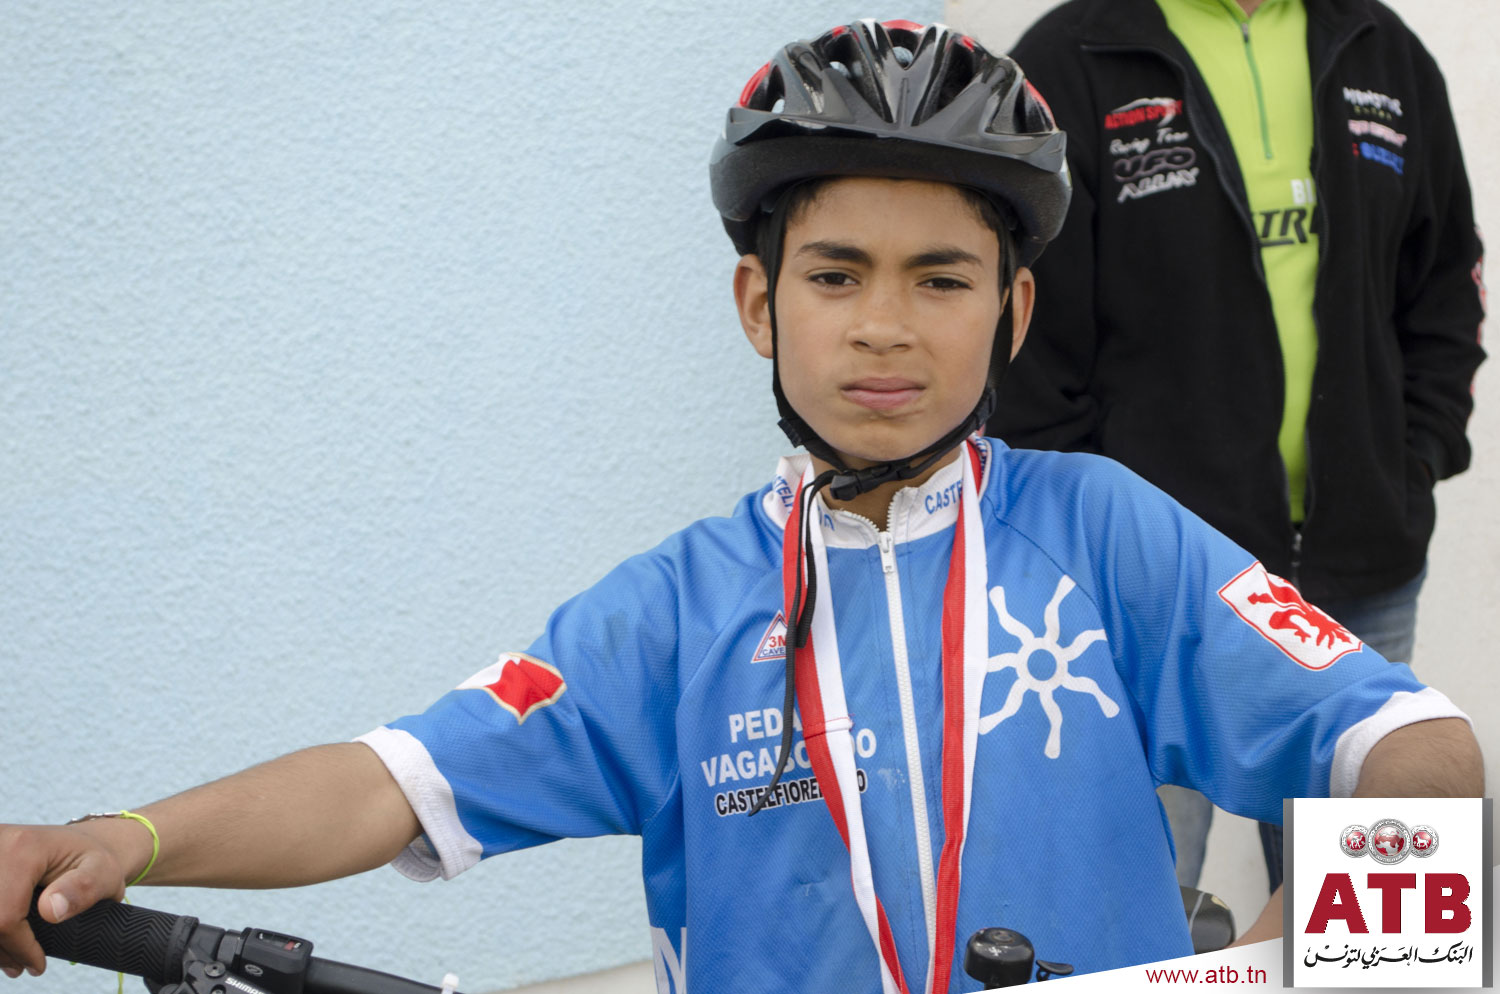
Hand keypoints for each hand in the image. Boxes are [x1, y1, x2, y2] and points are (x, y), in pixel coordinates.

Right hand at [0, 820, 150, 977]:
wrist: (79, 845)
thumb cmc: (93, 862)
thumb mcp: (103, 872)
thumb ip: (84, 889)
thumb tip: (51, 910)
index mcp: (24, 848)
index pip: (5, 914)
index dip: (19, 947)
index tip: (37, 964)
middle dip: (3, 948)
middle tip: (23, 966)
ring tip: (14, 960)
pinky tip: (4, 943)